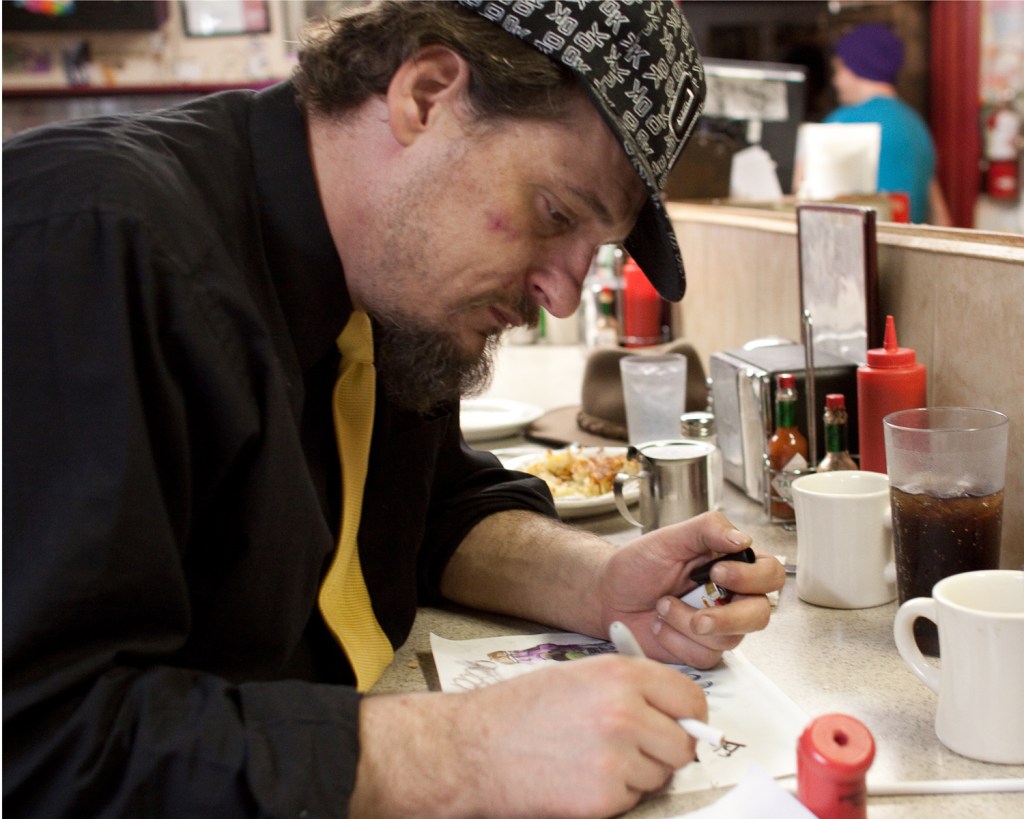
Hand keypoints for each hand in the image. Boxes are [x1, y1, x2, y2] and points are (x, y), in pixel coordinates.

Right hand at [352, 654, 706, 817]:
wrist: (475, 747)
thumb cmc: (522, 710)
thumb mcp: (581, 676)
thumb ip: (632, 688)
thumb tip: (676, 711)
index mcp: (621, 675)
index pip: (691, 698)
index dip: (688, 715)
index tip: (680, 724)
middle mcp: (625, 713)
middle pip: (684, 745)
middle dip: (665, 750)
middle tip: (636, 748)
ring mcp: (616, 758)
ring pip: (660, 775)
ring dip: (637, 774)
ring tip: (594, 758)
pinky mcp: (604, 798)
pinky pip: (633, 800)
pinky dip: (614, 795)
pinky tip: (580, 777)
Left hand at [597, 511, 783, 668]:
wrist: (608, 593)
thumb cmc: (639, 564)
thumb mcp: (670, 537)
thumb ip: (707, 529)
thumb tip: (742, 539)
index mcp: (732, 564)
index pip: (769, 574)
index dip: (752, 578)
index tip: (719, 571)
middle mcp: (731, 597)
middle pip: (760, 615)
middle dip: (728, 617)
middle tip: (700, 614)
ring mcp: (718, 626)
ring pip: (729, 639)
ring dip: (688, 623)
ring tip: (662, 606)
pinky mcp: (700, 649)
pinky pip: (703, 656)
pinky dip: (675, 639)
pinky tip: (659, 625)